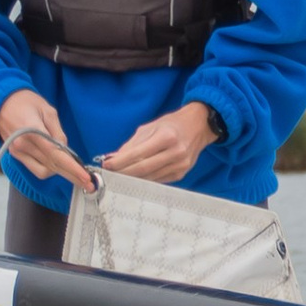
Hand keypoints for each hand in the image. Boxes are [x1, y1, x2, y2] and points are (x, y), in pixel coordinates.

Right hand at [0, 87, 94, 190]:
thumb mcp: (48, 111)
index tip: (86, 177)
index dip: (72, 168)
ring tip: (75, 173)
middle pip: (52, 166)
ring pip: (43, 171)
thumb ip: (58, 133)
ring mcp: (17, 152)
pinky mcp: (15, 155)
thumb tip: (67, 151)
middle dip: (72, 176)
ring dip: (60, 173)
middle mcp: (22, 145)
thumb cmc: (25, 102)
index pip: (55, 154)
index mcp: (32, 131)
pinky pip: (35, 168)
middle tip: (89, 184)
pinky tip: (60, 167)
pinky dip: (49, 169)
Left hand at [98, 102, 217, 183]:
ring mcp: (180, 165)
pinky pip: (158, 180)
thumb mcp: (150, 127)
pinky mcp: (181, 173)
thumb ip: (132, 144)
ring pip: (149, 177)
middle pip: (142, 169)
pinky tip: (135, 177)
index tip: (106, 165)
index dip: (119, 162)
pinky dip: (144, 179)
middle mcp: (176, 152)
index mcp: (167, 137)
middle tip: (110, 174)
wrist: (198, 127)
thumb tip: (114, 158)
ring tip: (119, 176)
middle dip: (123, 173)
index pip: (137, 154)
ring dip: (132, 178)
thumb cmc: (172, 125)